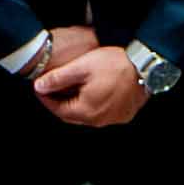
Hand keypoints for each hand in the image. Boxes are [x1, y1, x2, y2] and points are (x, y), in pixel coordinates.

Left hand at [31, 38, 150, 126]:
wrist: (145, 66)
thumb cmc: (115, 64)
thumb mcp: (82, 66)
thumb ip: (58, 78)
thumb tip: (39, 86)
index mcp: (86, 111)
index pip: (58, 110)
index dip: (46, 99)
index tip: (40, 89)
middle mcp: (99, 120)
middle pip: (71, 115)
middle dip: (60, 103)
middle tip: (52, 90)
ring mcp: (113, 119)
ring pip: (87, 115)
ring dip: (77, 104)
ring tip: (71, 88)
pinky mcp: (123, 114)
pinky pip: (102, 113)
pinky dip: (93, 105)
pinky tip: (92, 92)